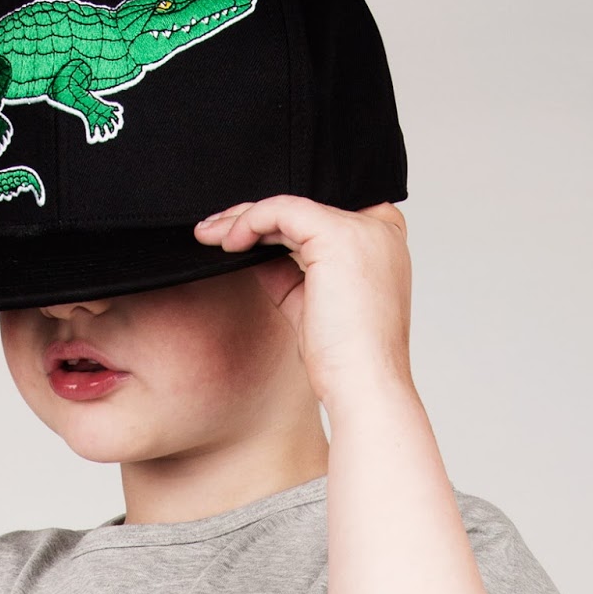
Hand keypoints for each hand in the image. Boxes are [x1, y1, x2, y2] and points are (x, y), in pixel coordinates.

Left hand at [193, 195, 412, 399]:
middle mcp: (379, 230)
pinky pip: (283, 210)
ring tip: (210, 236)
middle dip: (252, 217)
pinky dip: (250, 221)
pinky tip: (229, 242)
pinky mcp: (338, 237)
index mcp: (382, 245)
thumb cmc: (345, 361)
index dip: (281, 221)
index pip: (325, 215)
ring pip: (289, 206)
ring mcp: (363, 230)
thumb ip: (289, 273)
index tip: (244, 236)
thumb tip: (254, 250)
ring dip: (242, 218)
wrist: (363, 387)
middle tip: (214, 233)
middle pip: (304, 208)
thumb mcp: (310, 304)